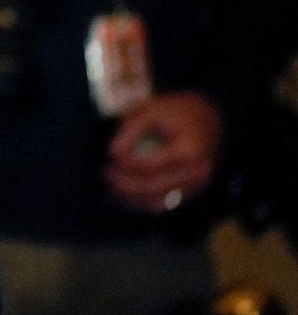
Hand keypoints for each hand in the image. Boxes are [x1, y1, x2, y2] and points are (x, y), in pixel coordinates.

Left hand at [105, 91, 222, 212]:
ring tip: (108, 191)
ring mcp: (197, 186)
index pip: (152, 165)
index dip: (127, 163)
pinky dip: (143, 204)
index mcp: (189, 151)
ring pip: (159, 202)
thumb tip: (112, 152)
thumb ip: (132, 129)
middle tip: (104, 174)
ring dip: (131, 199)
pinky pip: (165, 204)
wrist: (211, 118)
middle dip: (125, 184)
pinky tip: (124, 200)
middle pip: (154, 186)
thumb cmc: (179, 111)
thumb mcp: (154, 109)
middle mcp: (197, 174)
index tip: (109, 157)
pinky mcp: (192, 192)